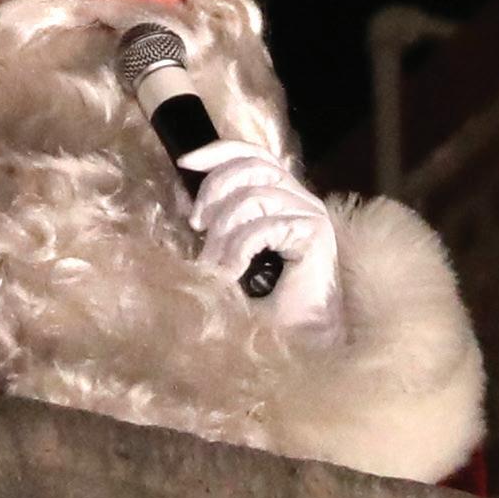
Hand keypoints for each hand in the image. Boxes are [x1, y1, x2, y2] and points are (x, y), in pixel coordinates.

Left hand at [180, 140, 344, 343]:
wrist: (296, 345)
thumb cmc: (263, 306)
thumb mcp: (229, 255)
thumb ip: (217, 226)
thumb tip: (187, 207)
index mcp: (284, 199)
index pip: (252, 155)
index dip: (217, 152)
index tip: (184, 163)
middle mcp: (301, 200)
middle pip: (250, 165)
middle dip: (213, 190)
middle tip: (196, 226)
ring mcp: (310, 214)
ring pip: (252, 195)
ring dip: (223, 231)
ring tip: (215, 263)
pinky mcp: (314, 233)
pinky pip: (262, 226)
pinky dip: (238, 250)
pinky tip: (231, 273)